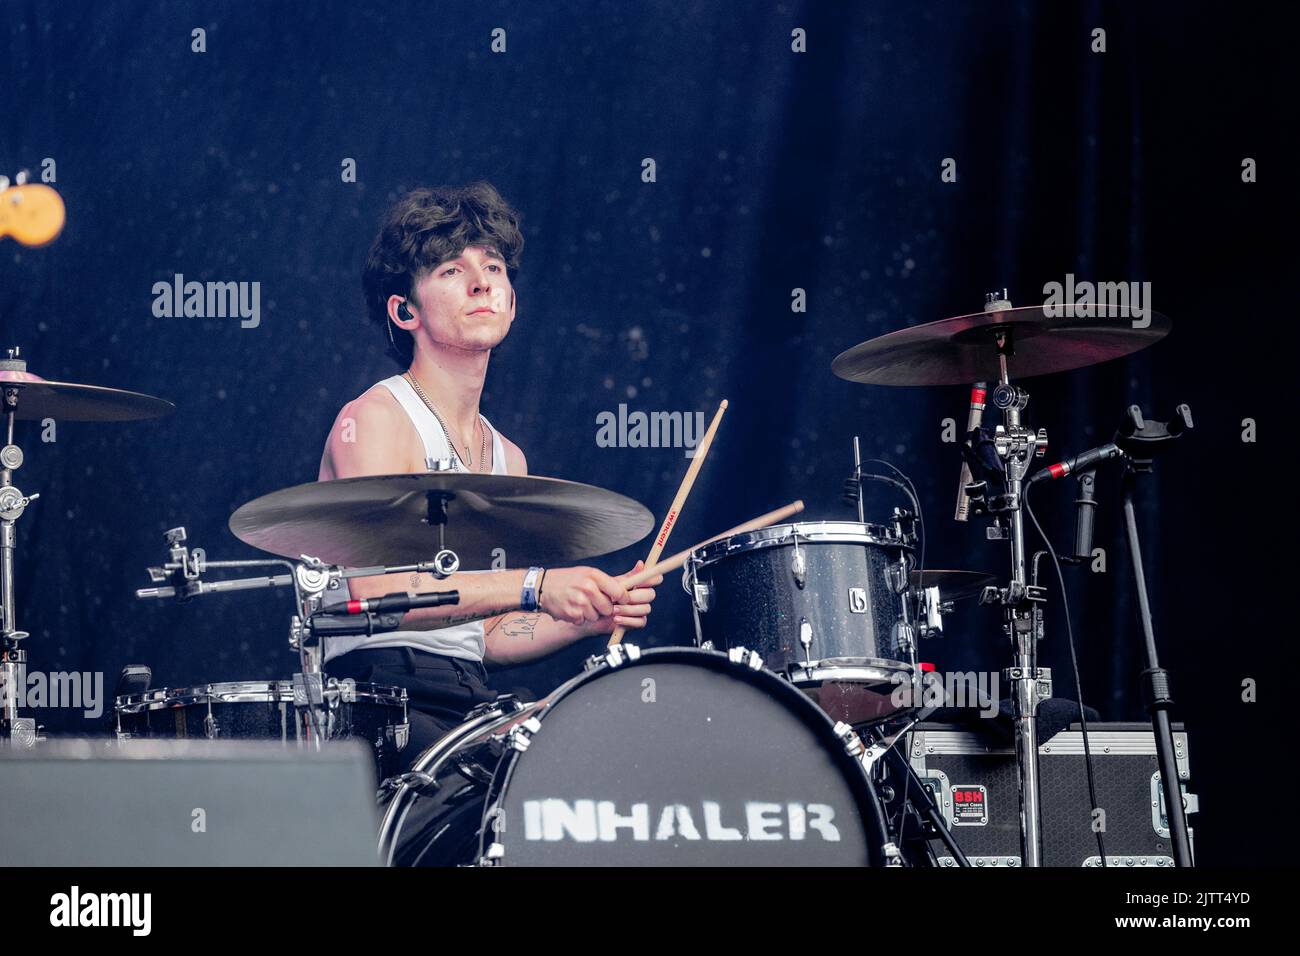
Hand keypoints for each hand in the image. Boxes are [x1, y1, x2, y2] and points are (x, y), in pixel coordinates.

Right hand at [537, 562, 661, 632]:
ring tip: (581, 603)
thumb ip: (614, 578)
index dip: (621, 599)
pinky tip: (573, 608)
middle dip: (604, 608)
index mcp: (594, 575)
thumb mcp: (590, 573)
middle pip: (609, 607)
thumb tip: (642, 569)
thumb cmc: (568, 580)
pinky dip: (580, 618)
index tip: (620, 600)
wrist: (541, 587)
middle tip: (594, 601)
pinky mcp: (572, 614)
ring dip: (591, 614)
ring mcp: (579, 602)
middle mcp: (587, 587)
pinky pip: (584, 621)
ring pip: (596, 616)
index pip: (619, 592)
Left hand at [590, 560, 661, 634]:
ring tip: (613, 610)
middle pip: (650, 594)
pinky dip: (628, 620)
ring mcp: (641, 610)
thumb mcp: (613, 584)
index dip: (651, 580)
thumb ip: (629, 576)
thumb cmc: (603, 596)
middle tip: (619, 599)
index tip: (638, 582)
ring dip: (628, 609)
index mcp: (640, 584)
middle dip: (635, 596)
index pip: (655, 579)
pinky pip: (640, 622)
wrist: (593, 614)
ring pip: (645, 609)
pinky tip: (616, 619)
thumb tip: (641, 563)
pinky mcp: (637, 622)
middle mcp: (643, 596)